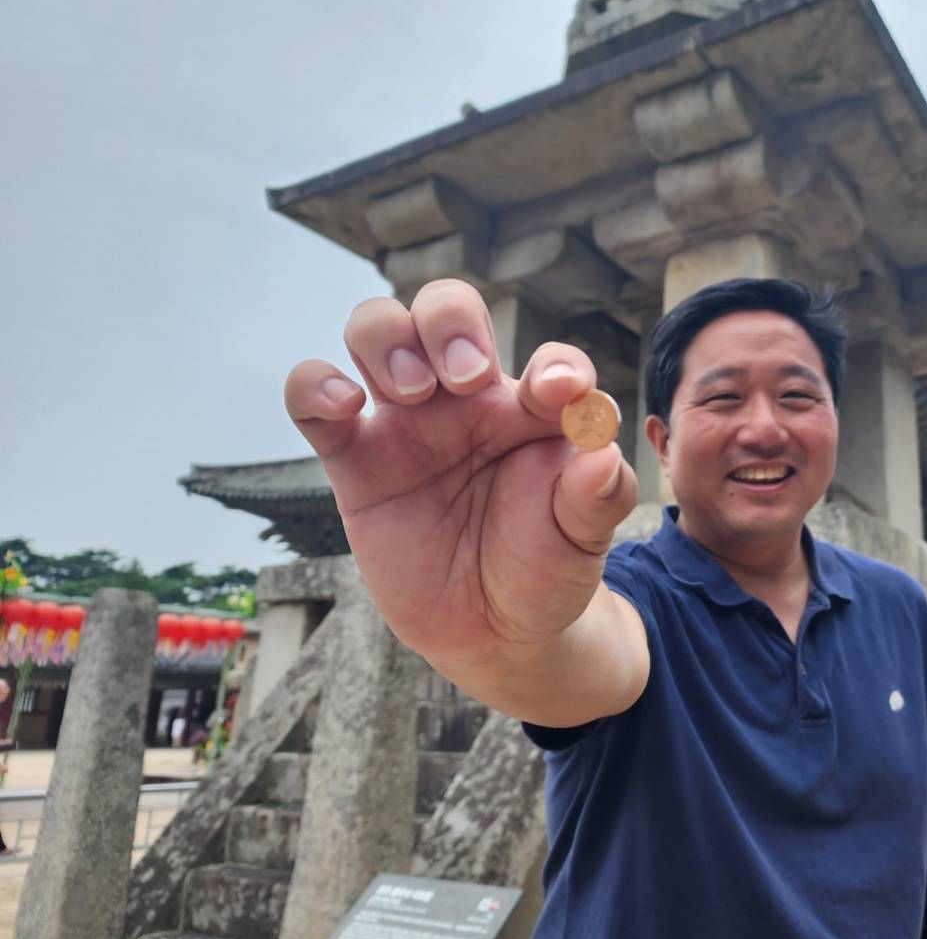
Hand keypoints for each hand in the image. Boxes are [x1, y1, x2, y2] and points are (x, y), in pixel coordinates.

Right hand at [284, 279, 638, 673]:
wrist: (492, 631)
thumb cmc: (544, 568)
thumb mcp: (583, 539)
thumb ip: (598, 495)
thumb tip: (601, 454)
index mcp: (537, 410)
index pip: (551, 360)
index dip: (558, 365)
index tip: (559, 395)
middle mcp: (470, 400)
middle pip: (446, 307)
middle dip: (450, 320)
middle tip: (465, 378)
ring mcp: (409, 423)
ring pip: (376, 329)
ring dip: (388, 338)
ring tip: (412, 391)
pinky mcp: (355, 458)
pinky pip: (312, 398)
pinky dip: (313, 383)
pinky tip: (344, 406)